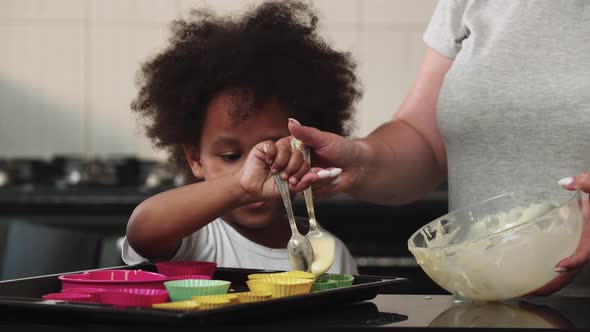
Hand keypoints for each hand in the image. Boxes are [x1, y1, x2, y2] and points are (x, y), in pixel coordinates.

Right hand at [238, 140, 315, 202]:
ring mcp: (277, 149)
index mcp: (297, 163)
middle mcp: (289, 154)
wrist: (252, 190)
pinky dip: (271, 155)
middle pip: (298, 153)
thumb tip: (315, 176)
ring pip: (286, 148)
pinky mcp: (265, 147)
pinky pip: (272, 145)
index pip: (306, 160)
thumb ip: (304, 183)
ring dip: (281, 162)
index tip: (294, 180)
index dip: (302, 169)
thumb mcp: (290, 189)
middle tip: (284, 177)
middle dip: (292, 167)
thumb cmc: (271, 189)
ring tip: (275, 172)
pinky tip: (268, 162)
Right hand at [275, 118, 363, 198]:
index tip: (294, 157)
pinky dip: (318, 184)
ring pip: (295, 183)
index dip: (283, 158)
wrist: (357, 166)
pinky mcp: (309, 190)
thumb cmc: (342, 149)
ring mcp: (302, 178)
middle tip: (314, 165)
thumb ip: (306, 133)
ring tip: (326, 171)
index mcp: (296, 149)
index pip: (279, 154)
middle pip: (285, 171)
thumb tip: (290, 122)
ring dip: (312, 177)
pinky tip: (328, 176)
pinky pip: (305, 191)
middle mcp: (295, 164)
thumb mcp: (323, 139)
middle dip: (300, 169)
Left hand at [526, 173, 589, 295]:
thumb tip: (564, 182)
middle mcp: (588, 244)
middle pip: (573, 271)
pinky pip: (566, 265)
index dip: (574, 261)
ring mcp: (582, 248)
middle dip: (553, 284)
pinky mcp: (577, 248)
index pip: (586, 252)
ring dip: (551, 284)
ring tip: (527, 291)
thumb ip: (586, 183)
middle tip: (530, 292)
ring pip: (569, 272)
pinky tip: (536, 278)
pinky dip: (553, 275)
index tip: (557, 266)